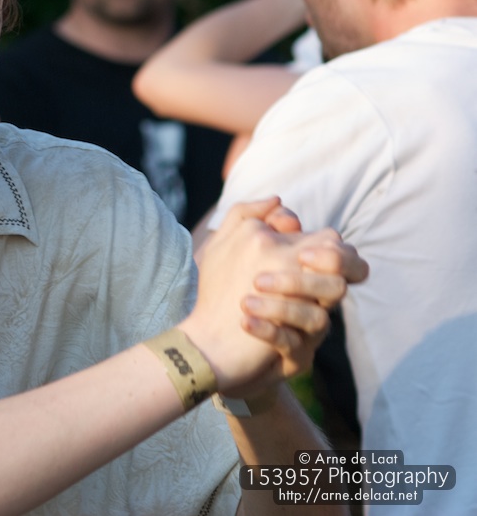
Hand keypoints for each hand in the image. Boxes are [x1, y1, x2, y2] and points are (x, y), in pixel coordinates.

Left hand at [225, 228, 367, 396]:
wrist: (214, 344)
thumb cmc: (227, 290)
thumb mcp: (228, 249)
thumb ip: (249, 219)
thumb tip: (278, 201)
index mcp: (306, 274)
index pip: (344, 259)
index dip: (335, 255)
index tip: (301, 253)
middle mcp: (315, 303)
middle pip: (337, 288)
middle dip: (307, 280)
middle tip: (266, 277)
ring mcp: (307, 333)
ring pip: (317, 320)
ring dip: (281, 307)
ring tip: (245, 301)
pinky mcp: (294, 358)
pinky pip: (292, 346)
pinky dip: (268, 331)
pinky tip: (245, 322)